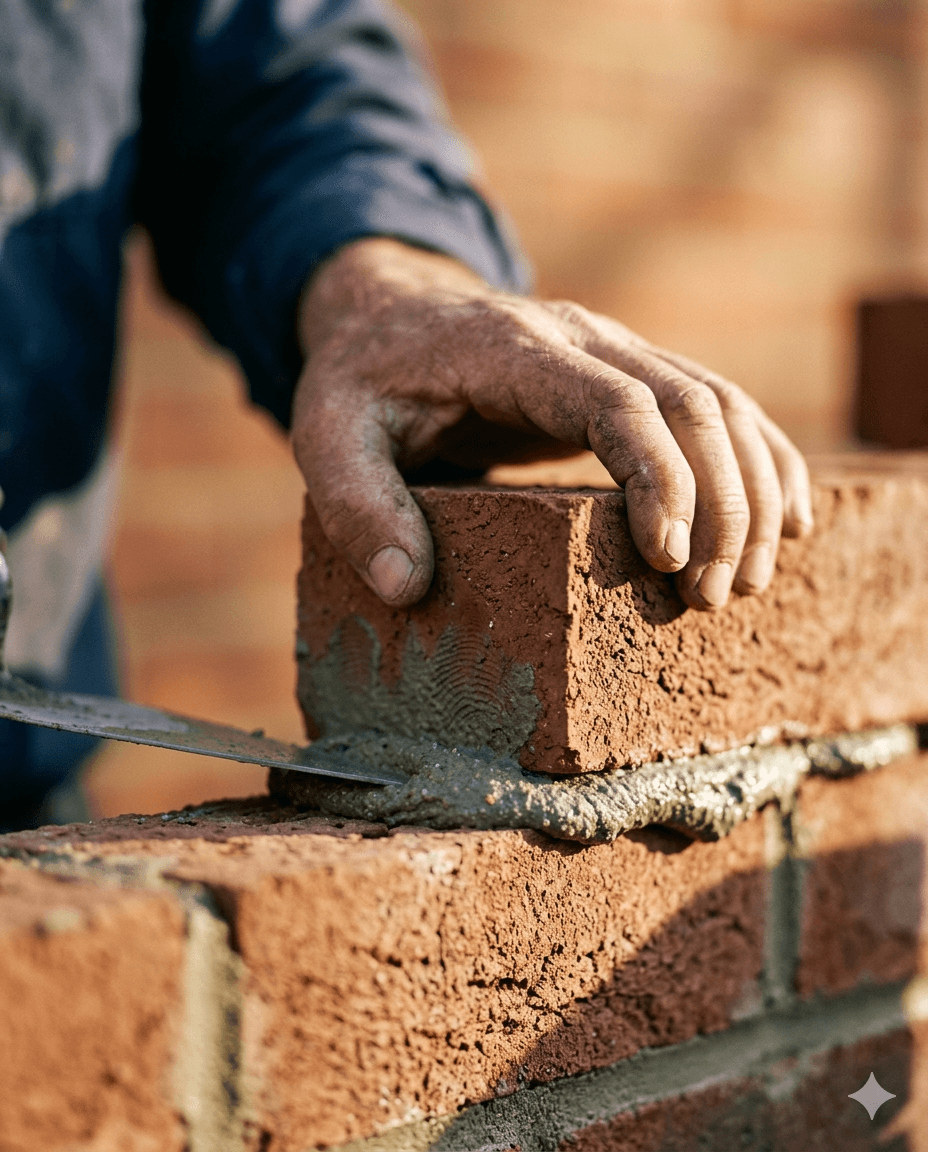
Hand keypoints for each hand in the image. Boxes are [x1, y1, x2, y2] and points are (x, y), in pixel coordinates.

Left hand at [291, 238, 811, 610]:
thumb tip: (406, 589)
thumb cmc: (360, 381)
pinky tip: (788, 518)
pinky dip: (763, 459)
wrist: (388, 316)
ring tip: (745, 581)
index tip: (669, 560)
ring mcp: (614, 350)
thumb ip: (357, 504)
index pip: (618, 401)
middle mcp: (581, 338)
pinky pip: (719, 405)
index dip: (659, 478)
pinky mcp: (628, 375)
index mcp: (514, 350)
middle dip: (721, 503)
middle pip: (691, 404)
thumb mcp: (328, 433)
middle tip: (709, 597)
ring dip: (750, 489)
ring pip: (720, 403)